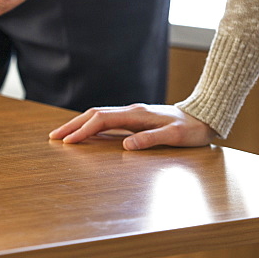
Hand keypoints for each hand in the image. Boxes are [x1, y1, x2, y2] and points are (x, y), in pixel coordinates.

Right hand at [49, 103, 216, 149]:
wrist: (205, 116)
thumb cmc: (192, 129)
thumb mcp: (175, 137)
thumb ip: (150, 140)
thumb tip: (125, 146)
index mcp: (137, 114)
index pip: (102, 120)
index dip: (83, 130)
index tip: (68, 142)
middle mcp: (131, 111)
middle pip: (94, 114)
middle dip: (72, 125)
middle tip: (53, 137)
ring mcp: (132, 113)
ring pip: (98, 115)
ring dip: (79, 124)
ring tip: (63, 135)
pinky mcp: (135, 118)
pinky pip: (106, 120)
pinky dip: (91, 125)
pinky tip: (86, 134)